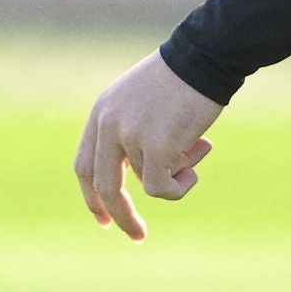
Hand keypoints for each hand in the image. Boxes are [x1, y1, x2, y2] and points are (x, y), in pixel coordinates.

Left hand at [74, 51, 221, 240]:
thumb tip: (144, 178)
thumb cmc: (185, 77)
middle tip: (138, 235)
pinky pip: (163, 187)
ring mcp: (130, 135)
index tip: (103, 219)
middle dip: (120, 215)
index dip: (92, 197)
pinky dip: (182, 185)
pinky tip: (201, 157)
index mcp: (102, 113)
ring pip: (147, 181)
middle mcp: (109, 125)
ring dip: (177, 173)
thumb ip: (134, 133)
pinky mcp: (156, 145)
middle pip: (104, 186)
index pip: (84, 166)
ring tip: (201, 146)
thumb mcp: (145, 102)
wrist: (206, 56)